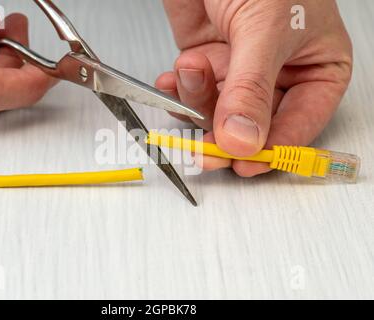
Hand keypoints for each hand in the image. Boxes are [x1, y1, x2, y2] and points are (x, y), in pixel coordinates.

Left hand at [156, 0, 352, 176]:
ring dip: (198, 99)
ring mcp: (239, 70)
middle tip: (205, 149)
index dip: (272, 150)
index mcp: (316, 67)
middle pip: (254, 126)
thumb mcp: (266, 28)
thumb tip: (244, 139)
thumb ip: (252, 88)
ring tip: (193, 68)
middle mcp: (278, 74)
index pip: (300, 124)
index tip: (245, 164)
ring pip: (218, 112)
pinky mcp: (208, 62)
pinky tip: (173, 77)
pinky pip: (192, 93)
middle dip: (225, 135)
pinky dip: (178, 89)